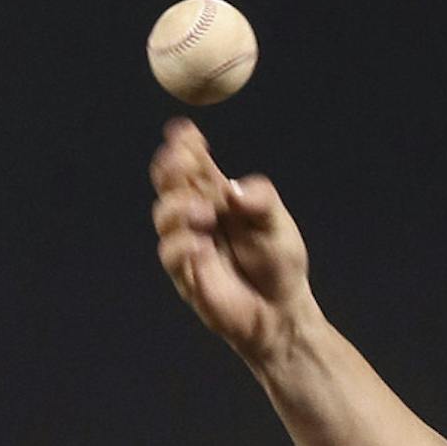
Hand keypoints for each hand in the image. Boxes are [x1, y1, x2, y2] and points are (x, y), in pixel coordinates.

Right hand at [150, 117, 311, 367]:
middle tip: (186, 162)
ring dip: (178, 207)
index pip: (192, 161)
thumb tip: (233, 190)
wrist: (283, 312)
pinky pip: (171, 255)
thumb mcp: (278, 224)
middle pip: (168, 181)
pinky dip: (182, 245)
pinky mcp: (187, 276)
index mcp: (218, 194)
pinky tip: (201, 244)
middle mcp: (198, 214)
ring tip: (205, 213)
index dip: (184, 144)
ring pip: (163, 216)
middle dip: (172, 167)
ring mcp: (189, 244)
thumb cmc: (280, 263)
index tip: (187, 133)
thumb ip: (261, 200)